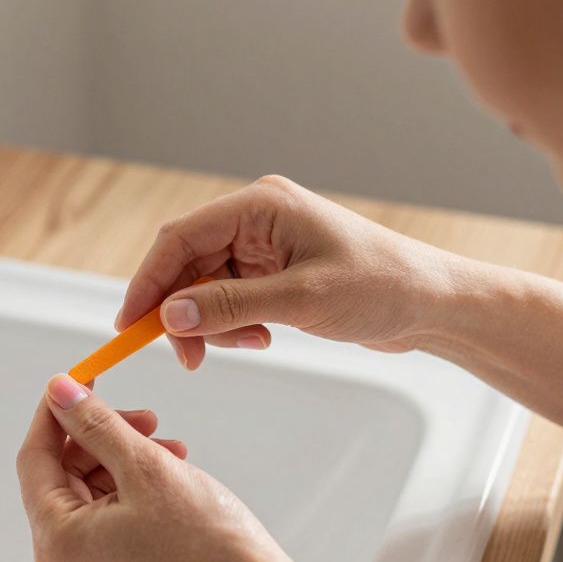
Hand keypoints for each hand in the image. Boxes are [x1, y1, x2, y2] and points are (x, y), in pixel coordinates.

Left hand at [16, 374, 412, 561]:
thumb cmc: (205, 542)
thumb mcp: (143, 465)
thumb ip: (94, 423)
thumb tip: (59, 391)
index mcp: (56, 542)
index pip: (34, 458)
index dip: (56, 413)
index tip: (78, 380)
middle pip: (63, 479)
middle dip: (102, 439)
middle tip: (146, 417)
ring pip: (91, 498)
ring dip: (125, 462)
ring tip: (172, 449)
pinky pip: (109, 524)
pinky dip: (133, 493)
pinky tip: (172, 474)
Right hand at [117, 175, 461, 368]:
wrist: (432, 303)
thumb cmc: (381, 286)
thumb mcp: (300, 300)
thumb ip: (229, 306)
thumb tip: (169, 317)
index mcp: (260, 205)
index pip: (180, 237)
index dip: (148, 281)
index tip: (130, 324)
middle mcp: (256, 218)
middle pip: (187, 262)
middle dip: (180, 310)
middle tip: (186, 355)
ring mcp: (264, 244)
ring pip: (204, 285)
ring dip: (211, 322)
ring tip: (247, 344)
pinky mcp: (273, 270)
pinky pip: (228, 296)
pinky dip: (232, 323)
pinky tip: (261, 337)